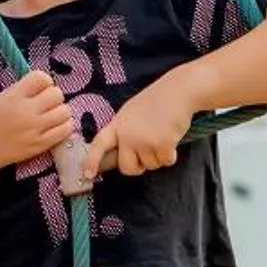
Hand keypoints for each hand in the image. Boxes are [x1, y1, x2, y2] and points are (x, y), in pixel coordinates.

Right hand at [0, 70, 75, 168]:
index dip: (45, 82)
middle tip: (47, 104)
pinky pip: (66, 129)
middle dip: (54, 97)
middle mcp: (26, 111)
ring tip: (52, 115)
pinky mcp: (42, 144)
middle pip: (57, 94)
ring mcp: (35, 129)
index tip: (41, 88)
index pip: (42, 78)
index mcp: (15, 96)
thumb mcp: (4, 97)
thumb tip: (47, 82)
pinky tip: (56, 126)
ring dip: (61, 111)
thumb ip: (25, 88)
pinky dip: (64, 125)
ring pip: (65, 111)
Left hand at [83, 80, 197, 180]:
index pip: (100, 144)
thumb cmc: (158, 101)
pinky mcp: (162, 144)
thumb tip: (121, 156)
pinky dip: (171, 155)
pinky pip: (166, 162)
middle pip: (127, 168)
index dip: (92, 160)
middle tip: (148, 153)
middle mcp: (128, 134)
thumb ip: (123, 132)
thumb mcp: (131, 113)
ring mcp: (144, 140)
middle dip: (138, 167)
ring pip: (150, 166)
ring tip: (163, 135)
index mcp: (118, 124)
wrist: (179, 91)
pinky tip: (172, 136)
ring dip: (158, 156)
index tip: (87, 174)